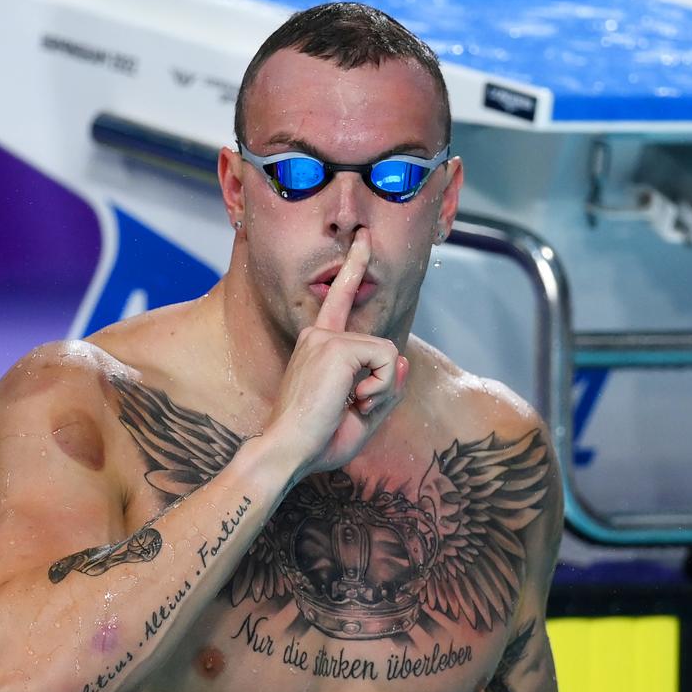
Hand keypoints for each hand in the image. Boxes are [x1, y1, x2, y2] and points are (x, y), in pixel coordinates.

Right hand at [265, 229, 409, 476]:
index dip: (355, 267)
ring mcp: (325, 338)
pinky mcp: (336, 346)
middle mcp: (318, 335)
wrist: (287, 452)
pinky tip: (356, 401)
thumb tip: (404, 360)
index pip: (339, 300)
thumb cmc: (316, 442)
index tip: (363, 239)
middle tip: (356, 409)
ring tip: (354, 406)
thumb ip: (386, 389)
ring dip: (382, 388)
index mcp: (317, 347)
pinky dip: (383, 386)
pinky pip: (388, 358)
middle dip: (384, 386)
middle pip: (383, 347)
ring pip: (389, 353)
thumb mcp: (361, 417)